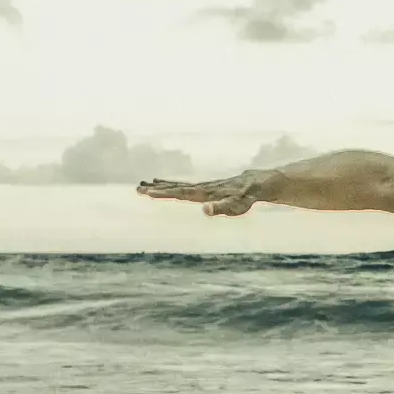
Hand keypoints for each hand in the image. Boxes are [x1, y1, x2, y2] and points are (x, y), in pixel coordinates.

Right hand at [137, 171, 261, 216]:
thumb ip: (221, 208)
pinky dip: (170, 184)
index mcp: (205, 193)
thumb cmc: (247, 198)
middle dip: (156, 189)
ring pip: (177, 186)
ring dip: (160, 186)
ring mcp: (202, 187)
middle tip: (137, 188)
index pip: (180, 193)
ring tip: (142, 184)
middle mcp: (201, 188)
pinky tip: (162, 182)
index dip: (164, 193)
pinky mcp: (205, 188)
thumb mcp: (237, 206)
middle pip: (175, 188)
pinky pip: (183, 186)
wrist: (256, 183)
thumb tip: (204, 210)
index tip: (148, 191)